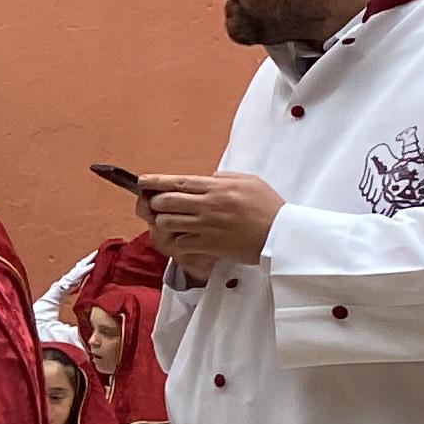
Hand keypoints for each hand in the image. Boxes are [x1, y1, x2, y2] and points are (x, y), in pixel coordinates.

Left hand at [138, 172, 280, 269]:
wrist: (282, 235)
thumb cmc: (269, 207)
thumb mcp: (249, 182)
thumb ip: (224, 177)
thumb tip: (205, 177)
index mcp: (218, 187)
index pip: (178, 182)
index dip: (155, 181)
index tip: (141, 181)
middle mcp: (209, 205)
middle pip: (165, 201)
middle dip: (154, 202)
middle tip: (155, 203)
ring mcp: (207, 226)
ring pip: (167, 222)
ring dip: (162, 221)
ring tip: (167, 220)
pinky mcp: (208, 245)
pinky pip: (179, 241)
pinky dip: (176, 239)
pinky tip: (181, 237)